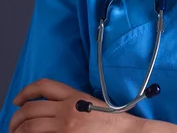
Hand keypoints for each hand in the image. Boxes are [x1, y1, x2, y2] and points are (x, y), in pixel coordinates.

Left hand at [9, 78, 140, 132]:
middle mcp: (67, 108)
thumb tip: (50, 108)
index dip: (25, 91)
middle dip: (15, 118)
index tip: (17, 100)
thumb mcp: (91, 103)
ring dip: (18, 131)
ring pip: (29, 126)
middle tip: (13, 125)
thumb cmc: (112, 119)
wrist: (125, 132)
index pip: (43, 86)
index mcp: (74, 96)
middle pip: (30, 108)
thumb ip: (71, 101)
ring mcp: (65, 126)